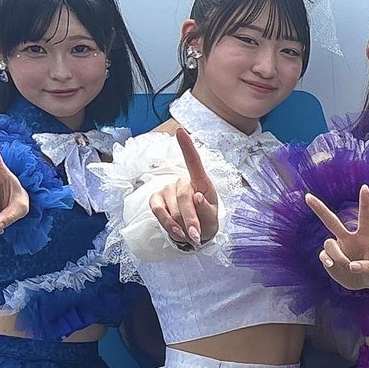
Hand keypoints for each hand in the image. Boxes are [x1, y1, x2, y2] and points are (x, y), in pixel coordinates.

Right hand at [148, 127, 219, 248]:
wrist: (194, 234)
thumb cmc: (206, 222)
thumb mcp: (212, 220)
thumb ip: (207, 211)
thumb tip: (197, 197)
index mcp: (202, 183)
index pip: (194, 162)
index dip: (187, 147)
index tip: (181, 131)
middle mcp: (183, 182)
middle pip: (184, 198)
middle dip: (191, 220)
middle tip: (197, 235)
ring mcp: (167, 189)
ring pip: (172, 209)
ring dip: (181, 226)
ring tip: (189, 233)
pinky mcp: (156, 199)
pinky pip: (158, 211)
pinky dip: (168, 225)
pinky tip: (177, 232)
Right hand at [306, 185, 368, 290]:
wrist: (365, 285)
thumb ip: (368, 268)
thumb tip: (352, 267)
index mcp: (365, 237)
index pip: (365, 217)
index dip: (365, 202)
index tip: (365, 187)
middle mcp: (349, 239)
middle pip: (332, 221)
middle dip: (319, 209)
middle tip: (307, 196)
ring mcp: (338, 248)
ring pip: (329, 243)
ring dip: (338, 255)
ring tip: (348, 267)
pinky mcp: (329, 259)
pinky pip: (324, 255)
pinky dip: (327, 260)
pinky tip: (331, 264)